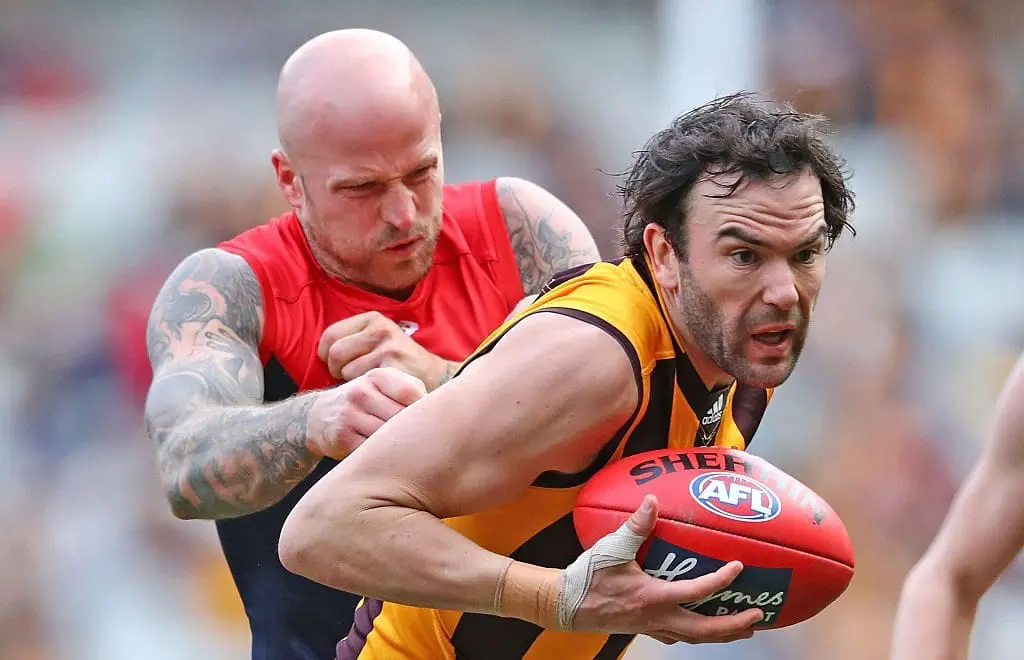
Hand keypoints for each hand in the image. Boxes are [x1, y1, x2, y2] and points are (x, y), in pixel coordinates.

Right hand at [306, 367, 425, 459]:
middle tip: (424, 440)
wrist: (318, 415)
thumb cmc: (365, 401)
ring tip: (409, 450)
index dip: (424, 408)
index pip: (410, 392)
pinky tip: (389, 457)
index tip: (429, 419)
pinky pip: (373, 451)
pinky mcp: (342, 438)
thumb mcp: (382, 385)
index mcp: (378, 376)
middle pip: (401, 417)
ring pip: (388, 436)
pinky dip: (384, 456)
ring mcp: (350, 415)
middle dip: (413, 430)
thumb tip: (445, 407)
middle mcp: (361, 392)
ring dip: (401, 445)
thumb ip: (409, 390)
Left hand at [318, 312, 452, 389]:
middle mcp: (380, 329)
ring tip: (367, 382)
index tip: (335, 365)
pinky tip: (375, 389)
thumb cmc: (399, 363)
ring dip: (351, 382)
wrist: (435, 377)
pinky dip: (364, 389)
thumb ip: (353, 340)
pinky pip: (361, 382)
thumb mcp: (379, 341)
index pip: (330, 335)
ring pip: (346, 370)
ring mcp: (388, 347)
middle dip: (335, 370)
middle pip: (335, 352)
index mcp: (372, 319)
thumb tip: (320, 353)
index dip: (325, 355)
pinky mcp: (393, 367)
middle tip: (347, 378)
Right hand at [567, 494, 761, 643]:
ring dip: (721, 635)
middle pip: (705, 631)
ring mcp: (651, 627)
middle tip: (758, 617)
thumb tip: (652, 500)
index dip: (721, 580)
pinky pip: (677, 637)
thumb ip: (635, 524)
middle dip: (734, 625)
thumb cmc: (587, 576)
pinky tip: (699, 628)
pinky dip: (695, 635)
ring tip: (743, 630)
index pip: (697, 591)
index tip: (739, 568)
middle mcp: (657, 618)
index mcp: (653, 597)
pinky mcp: (643, 629)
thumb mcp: (612, 548)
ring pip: (694, 639)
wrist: (564, 604)